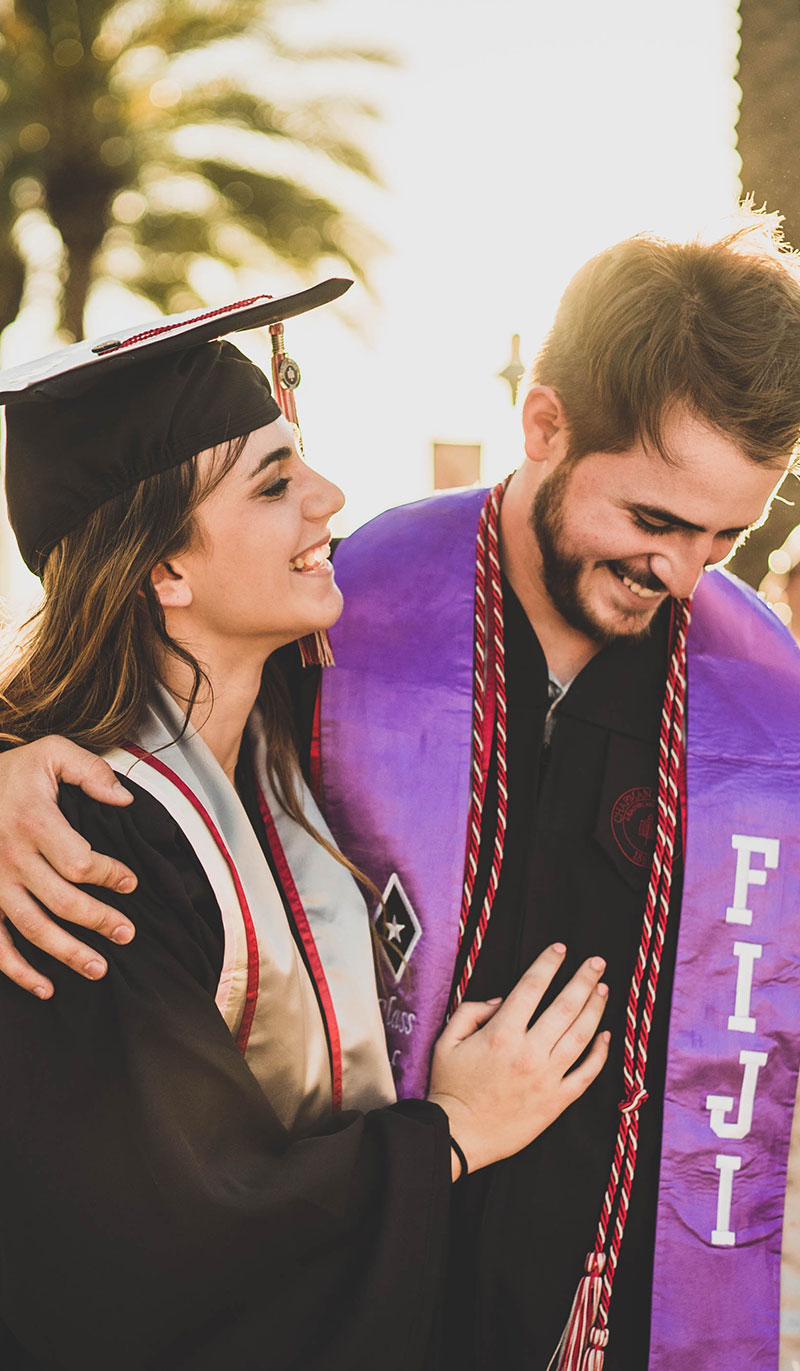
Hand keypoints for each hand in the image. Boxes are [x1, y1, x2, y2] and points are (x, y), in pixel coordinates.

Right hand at [0, 738, 138, 997]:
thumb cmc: (10, 772)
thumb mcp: (50, 753)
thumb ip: (90, 771)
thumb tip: (125, 799)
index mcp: (32, 822)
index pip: (78, 861)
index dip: (109, 875)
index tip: (131, 883)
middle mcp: (10, 857)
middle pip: (61, 901)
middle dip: (98, 920)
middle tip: (127, 934)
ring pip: (31, 928)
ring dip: (66, 953)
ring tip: (99, 969)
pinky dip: (17, 971)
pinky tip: (44, 988)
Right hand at [428, 944, 609, 1174]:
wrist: (458, 1136)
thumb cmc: (450, 1087)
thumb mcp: (447, 1041)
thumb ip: (471, 1012)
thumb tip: (503, 999)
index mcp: (502, 1034)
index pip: (532, 987)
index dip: (548, 963)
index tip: (560, 949)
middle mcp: (529, 1052)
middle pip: (565, 1006)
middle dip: (584, 979)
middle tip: (596, 962)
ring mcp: (547, 1078)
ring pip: (581, 1036)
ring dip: (595, 1009)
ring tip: (603, 989)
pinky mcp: (556, 1102)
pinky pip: (587, 1074)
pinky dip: (600, 1053)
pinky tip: (606, 1036)